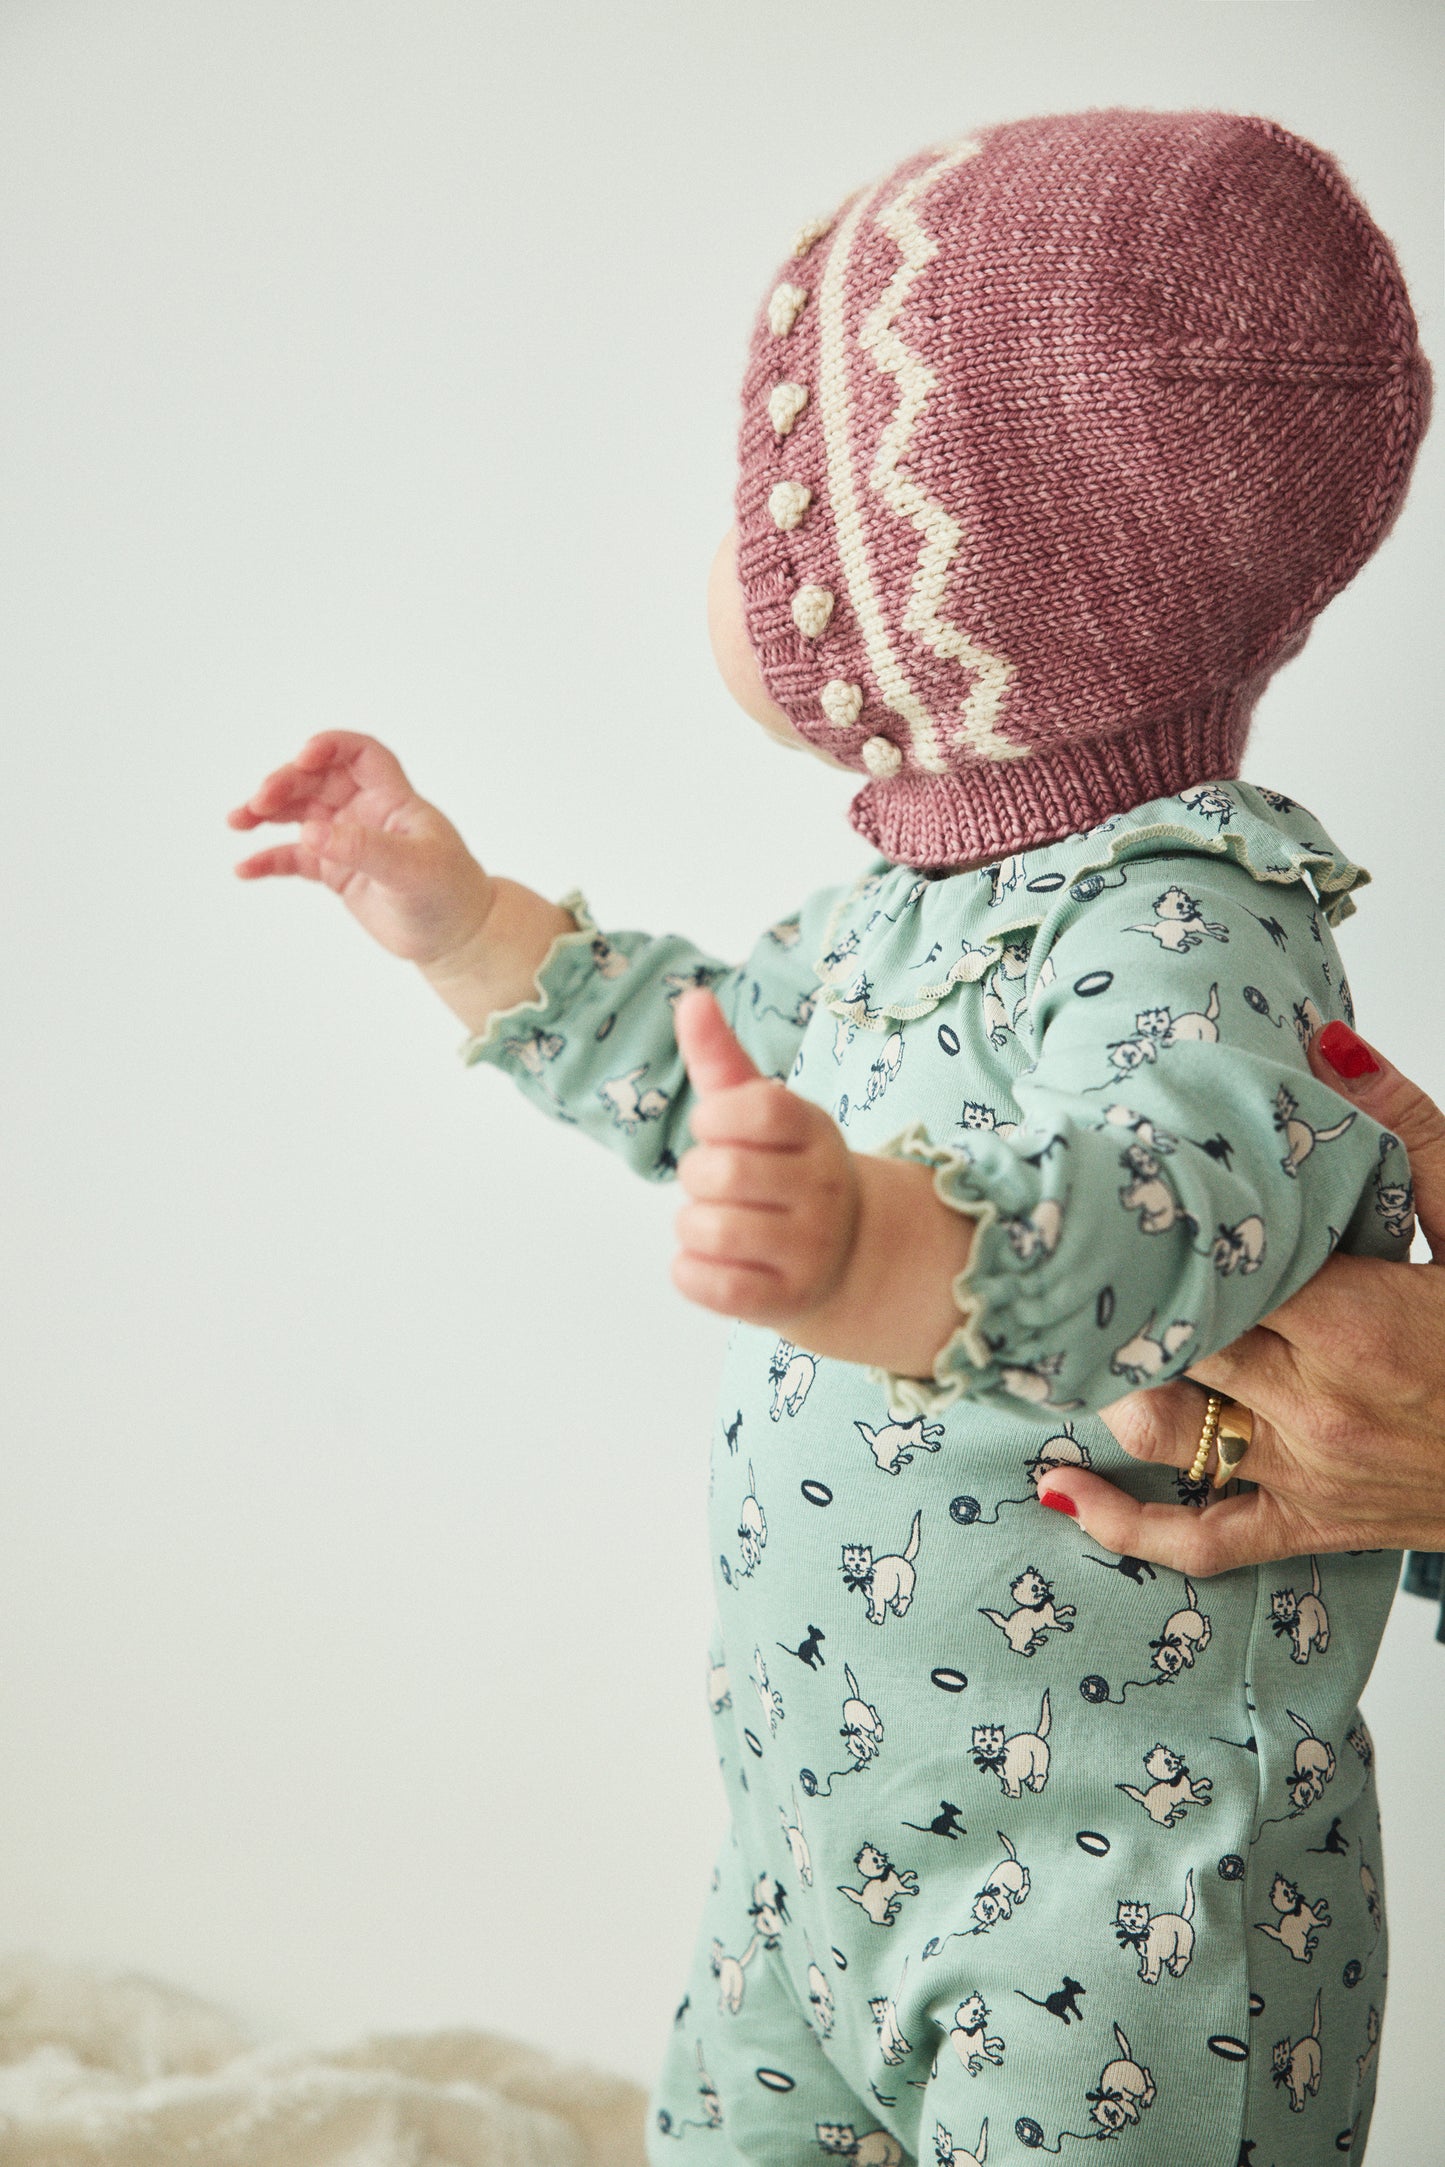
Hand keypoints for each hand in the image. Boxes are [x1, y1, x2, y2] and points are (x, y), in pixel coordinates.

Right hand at [228, 731, 494, 967]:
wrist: (453, 937)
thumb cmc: (448, 894)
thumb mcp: (411, 869)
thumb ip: (362, 848)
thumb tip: (311, 832)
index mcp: (392, 799)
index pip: (360, 755)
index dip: (331, 747)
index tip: (303, 758)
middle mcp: (366, 812)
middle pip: (317, 780)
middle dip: (286, 784)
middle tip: (258, 802)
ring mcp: (348, 840)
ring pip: (299, 813)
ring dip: (267, 813)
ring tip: (237, 821)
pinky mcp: (335, 871)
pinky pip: (294, 858)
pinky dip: (269, 860)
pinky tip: (245, 868)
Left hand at [671, 990, 973, 1370]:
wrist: (847, 1254)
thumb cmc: (785, 1169)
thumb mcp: (762, 1111)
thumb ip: (720, 1057)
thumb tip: (690, 998)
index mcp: (816, 1132)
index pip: (758, 1108)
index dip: (717, 1117)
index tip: (717, 1128)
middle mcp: (823, 1190)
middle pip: (719, 1173)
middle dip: (697, 1176)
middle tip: (716, 1184)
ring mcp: (810, 1250)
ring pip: (709, 1231)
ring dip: (690, 1226)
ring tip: (715, 1222)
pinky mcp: (787, 1301)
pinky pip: (710, 1286)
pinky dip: (691, 1272)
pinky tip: (711, 1262)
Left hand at [1038, 1023, 1444, 1574]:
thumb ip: (1408, 1131)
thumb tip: (1326, 1040)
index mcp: (1361, 1322)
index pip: (1220, 1265)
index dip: (1164, 1226)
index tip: (1122, 1186)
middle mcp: (1320, 1404)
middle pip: (1176, 1340)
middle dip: (1122, 1296)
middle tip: (1066, 1249)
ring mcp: (1309, 1473)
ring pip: (1165, 1430)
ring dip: (1110, 1383)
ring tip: (1059, 1334)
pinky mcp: (1312, 1524)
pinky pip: (1199, 1543)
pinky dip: (1122, 1525)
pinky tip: (1057, 1490)